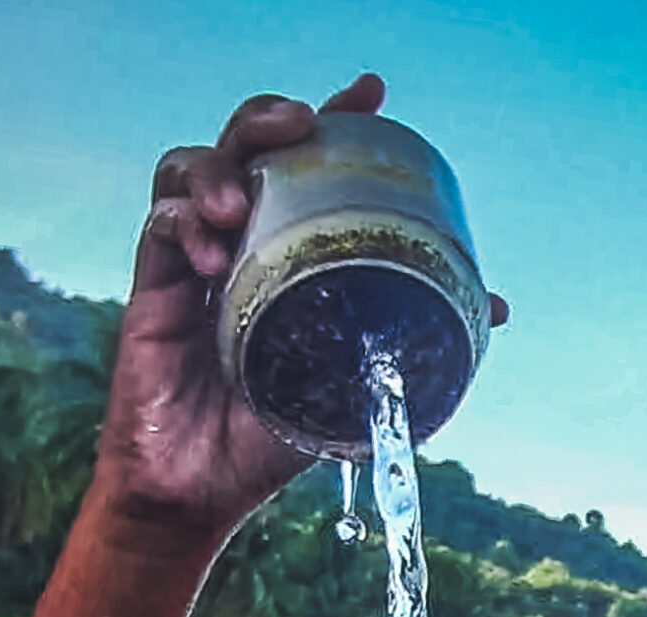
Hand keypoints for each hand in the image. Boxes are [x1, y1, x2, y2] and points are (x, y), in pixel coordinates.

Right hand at [95, 74, 506, 544]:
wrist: (201, 493)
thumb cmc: (271, 442)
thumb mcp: (355, 389)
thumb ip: (414, 343)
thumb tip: (496, 306)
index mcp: (289, 255)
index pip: (306, 165)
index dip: (333, 118)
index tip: (369, 93)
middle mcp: (240, 245)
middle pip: (245, 146)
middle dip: (267, 119)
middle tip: (297, 124)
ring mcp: (191, 262)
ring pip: (192, 170)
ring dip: (218, 169)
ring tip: (237, 207)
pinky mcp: (150, 286)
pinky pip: (160, 224)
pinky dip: (184, 223)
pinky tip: (210, 255)